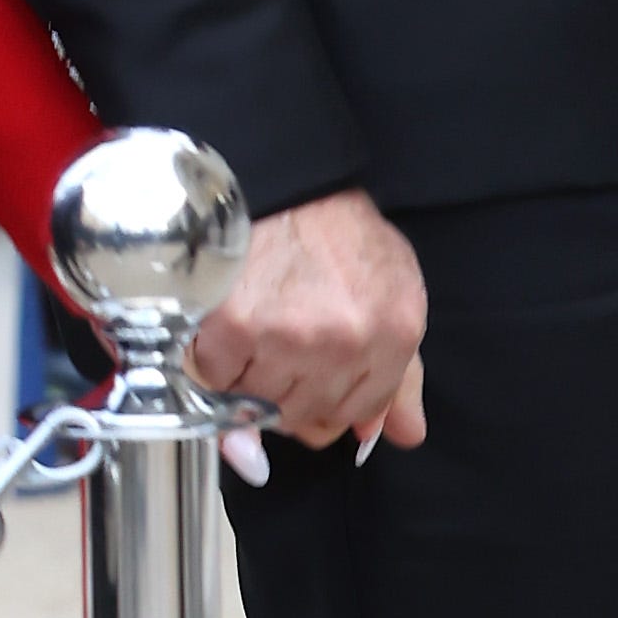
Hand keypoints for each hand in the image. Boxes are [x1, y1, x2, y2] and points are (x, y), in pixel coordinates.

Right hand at [182, 187, 428, 451]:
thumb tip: (402, 435)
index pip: (357, 414)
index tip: (309, 379)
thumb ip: (402, 375)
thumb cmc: (337, 234)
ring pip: (261, 407)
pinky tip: (228, 328)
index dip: (328, 403)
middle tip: (278, 350)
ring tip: (254, 335)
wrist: (286, 182)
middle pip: (307, 417)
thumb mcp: (392, 292)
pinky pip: (217, 383)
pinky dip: (215, 365)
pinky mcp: (236, 327)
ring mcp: (289, 337)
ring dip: (250, 383)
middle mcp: (346, 342)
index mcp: (394, 334)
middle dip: (288, 395)